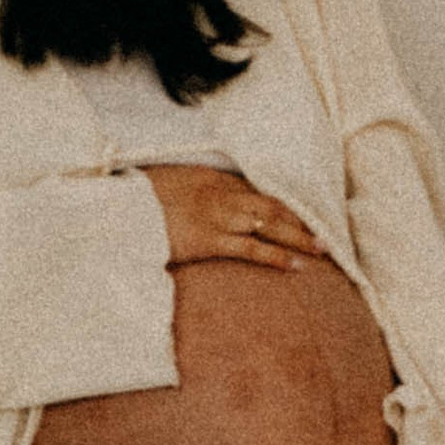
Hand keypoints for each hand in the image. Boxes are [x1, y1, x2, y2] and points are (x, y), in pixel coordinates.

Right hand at [142, 164, 331, 272]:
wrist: (120, 209)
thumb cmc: (141, 200)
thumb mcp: (171, 186)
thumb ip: (195, 190)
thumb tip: (212, 203)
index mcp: (212, 179)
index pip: (257, 191)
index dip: (284, 207)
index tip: (303, 218)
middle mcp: (220, 194)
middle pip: (270, 206)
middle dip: (299, 221)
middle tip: (323, 235)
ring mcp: (216, 217)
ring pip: (268, 224)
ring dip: (296, 237)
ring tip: (319, 250)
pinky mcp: (208, 240)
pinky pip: (249, 248)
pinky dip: (275, 255)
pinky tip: (294, 265)